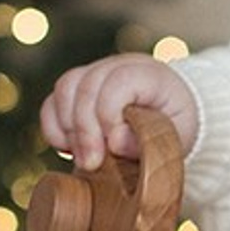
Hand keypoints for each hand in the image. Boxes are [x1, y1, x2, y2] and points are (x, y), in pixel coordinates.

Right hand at [39, 54, 197, 168]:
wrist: (170, 117)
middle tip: (91, 164)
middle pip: (85, 84)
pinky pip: (51, 102)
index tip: (113, 147)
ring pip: (64, 89)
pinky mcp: (76, 90)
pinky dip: (54, 128)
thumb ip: (150, 140)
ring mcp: (94, 74)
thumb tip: (115, 142)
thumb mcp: (177, 137)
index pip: (118, 81)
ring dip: (68, 129)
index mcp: (149, 73)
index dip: (109, 114)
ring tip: (84, 158)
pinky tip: (69, 149)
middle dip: (85, 130)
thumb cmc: (176, 126)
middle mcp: (118, 66)